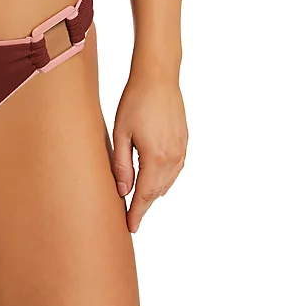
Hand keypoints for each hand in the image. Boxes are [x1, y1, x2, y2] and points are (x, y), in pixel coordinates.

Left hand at [111, 73, 186, 232]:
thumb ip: (121, 164)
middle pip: (156, 192)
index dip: (137, 213)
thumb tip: (122, 191)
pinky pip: (175, 170)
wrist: (158, 77)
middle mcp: (172, 158)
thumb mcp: (121, 133)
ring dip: (153, 193)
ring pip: (167, 183)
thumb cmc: (135, 101)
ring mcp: (181, 150)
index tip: (130, 228)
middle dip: (143, 205)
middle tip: (129, 216)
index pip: (144, 195)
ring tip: (138, 201)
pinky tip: (153, 179)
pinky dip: (164, 180)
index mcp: (155, 158)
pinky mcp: (184, 142)